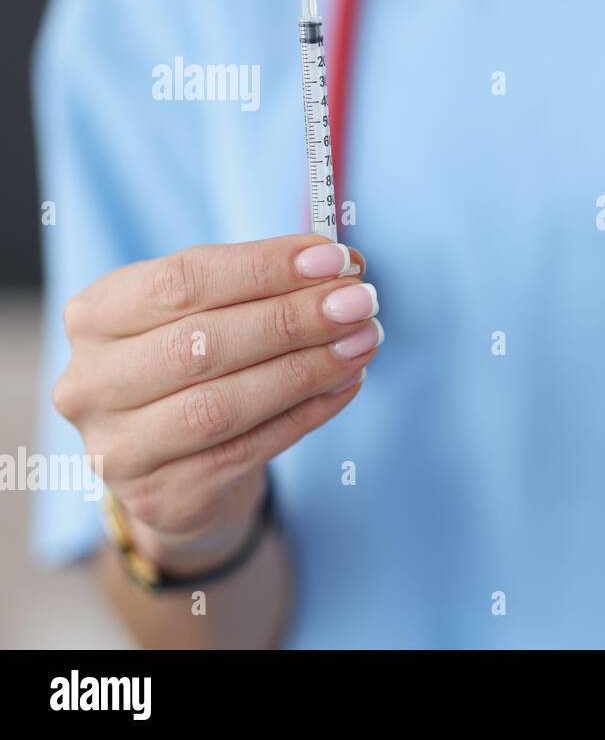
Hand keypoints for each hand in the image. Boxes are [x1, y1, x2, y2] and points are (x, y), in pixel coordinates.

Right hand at [53, 235, 381, 573]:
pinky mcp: (161, 495)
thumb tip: (341, 265)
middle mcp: (92, 381)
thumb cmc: (200, 372)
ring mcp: (118, 446)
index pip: (182, 280)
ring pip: (222, 404)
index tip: (333, 258)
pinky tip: (347, 384)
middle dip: (294, 318)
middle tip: (360, 303)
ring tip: (364, 342)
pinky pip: (247, 450)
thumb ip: (264, 288)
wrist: (177, 472)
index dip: (263, 267)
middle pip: (202, 343)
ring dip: (307, 368)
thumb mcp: (213, 315)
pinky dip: (306, 413)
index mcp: (97, 316)